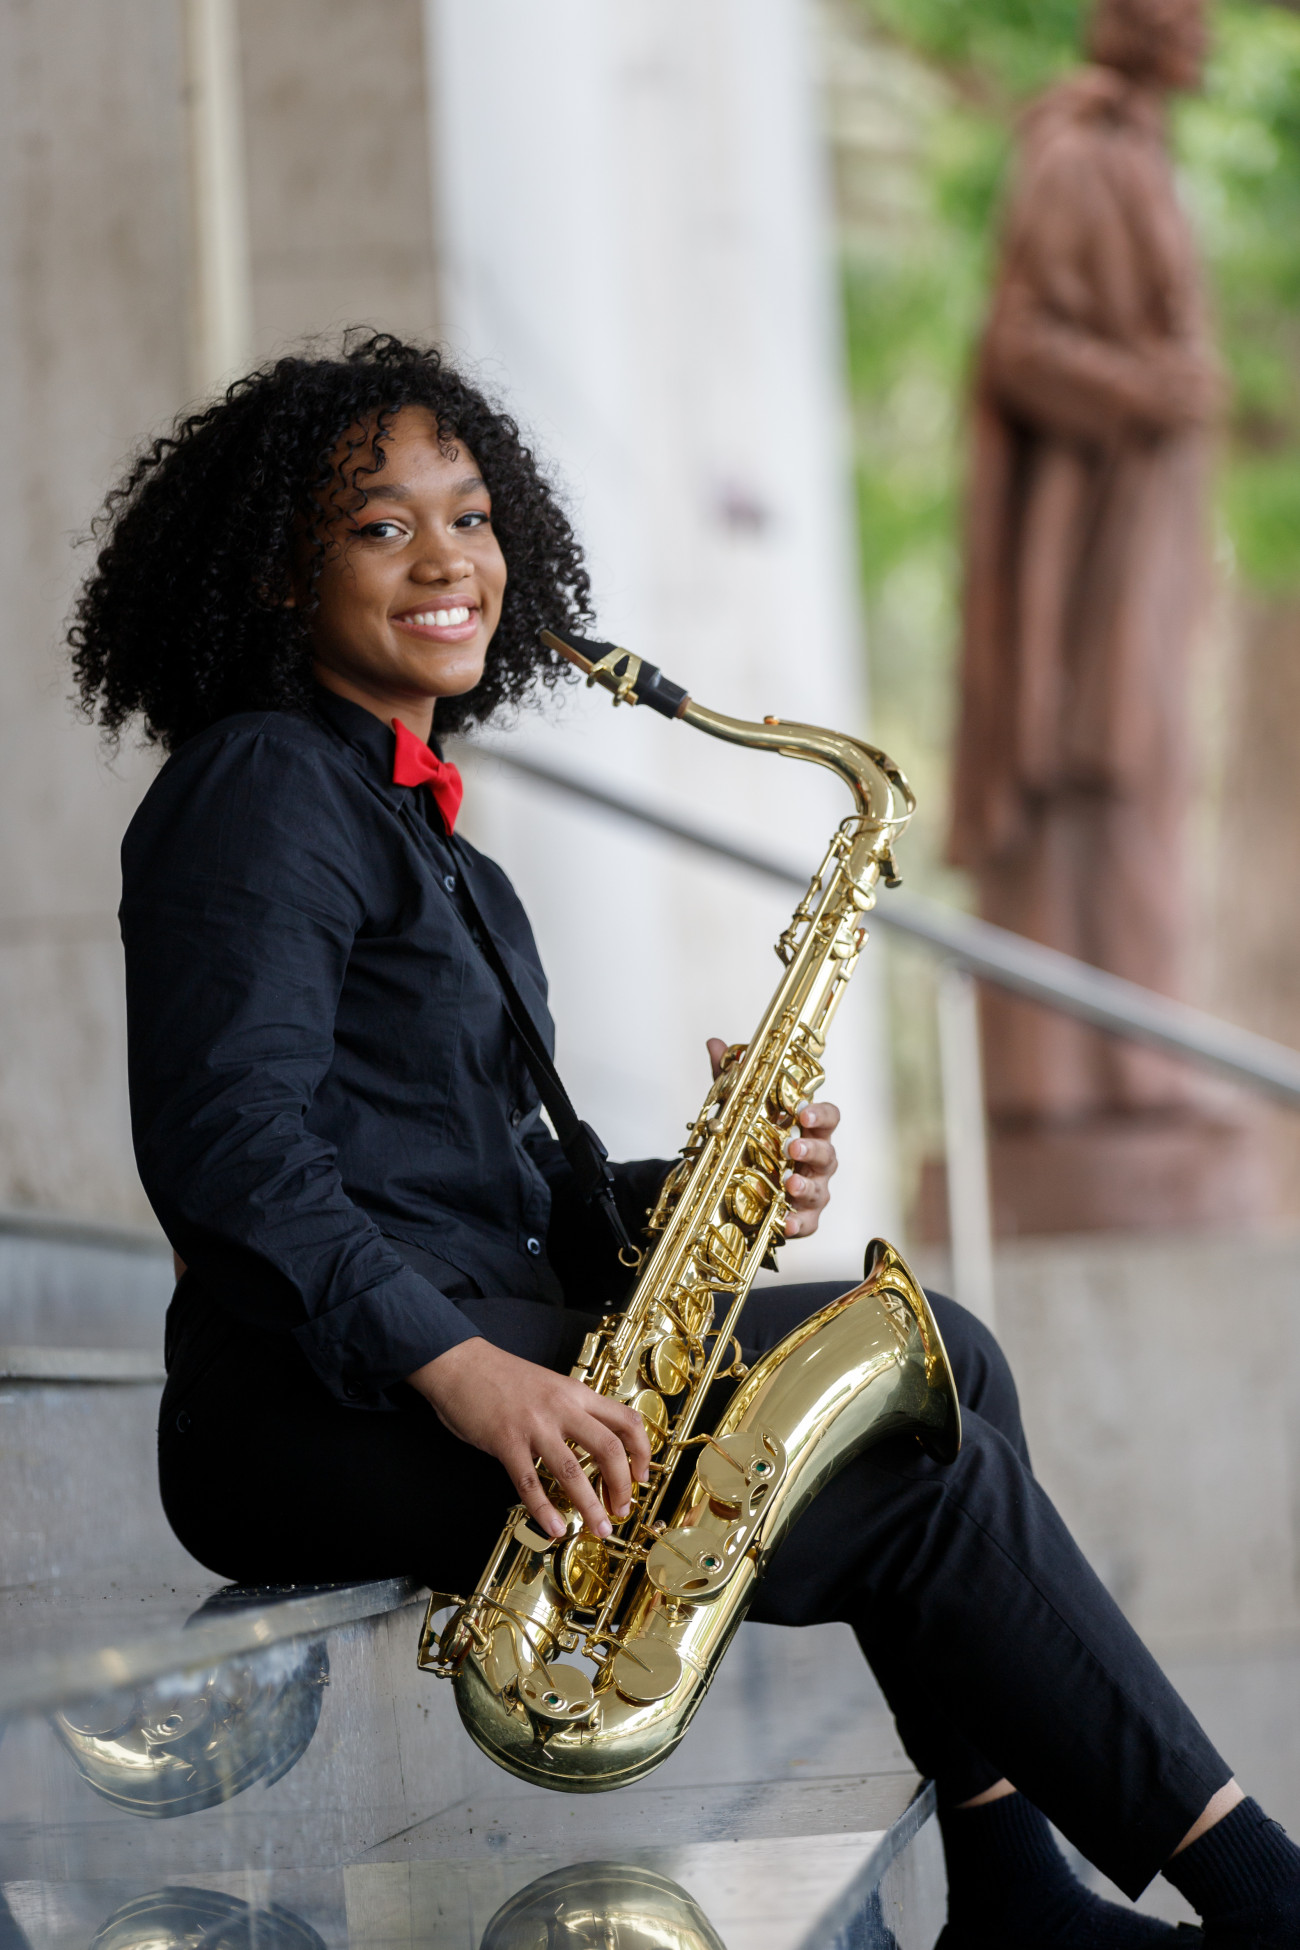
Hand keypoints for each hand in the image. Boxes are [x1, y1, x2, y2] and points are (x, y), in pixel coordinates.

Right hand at [406, 1338, 650, 1540]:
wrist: (460, 1363)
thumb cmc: (503, 1376)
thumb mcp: (550, 1384)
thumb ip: (571, 1410)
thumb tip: (594, 1444)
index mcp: (576, 1393)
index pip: (626, 1421)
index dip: (641, 1452)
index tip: (641, 1476)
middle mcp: (561, 1408)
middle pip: (608, 1449)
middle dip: (621, 1486)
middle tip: (621, 1510)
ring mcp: (534, 1425)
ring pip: (572, 1471)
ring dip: (589, 1505)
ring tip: (598, 1528)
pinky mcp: (506, 1442)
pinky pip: (529, 1483)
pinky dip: (544, 1511)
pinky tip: (554, 1528)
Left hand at [706, 1038, 839, 1238]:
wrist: (733, 1188)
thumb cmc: (751, 1144)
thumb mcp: (737, 1112)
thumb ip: (730, 1080)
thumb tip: (715, 1043)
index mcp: (807, 1130)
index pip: (828, 1118)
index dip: (820, 1114)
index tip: (803, 1113)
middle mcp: (816, 1161)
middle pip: (828, 1153)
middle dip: (812, 1148)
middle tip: (793, 1145)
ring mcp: (812, 1191)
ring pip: (820, 1189)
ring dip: (806, 1186)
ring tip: (790, 1183)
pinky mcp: (802, 1219)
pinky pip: (807, 1224)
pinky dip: (798, 1223)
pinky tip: (786, 1222)